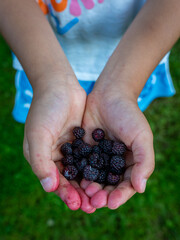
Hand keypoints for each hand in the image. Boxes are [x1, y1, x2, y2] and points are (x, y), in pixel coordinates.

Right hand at [23, 73, 95, 212]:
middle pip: (70, 180)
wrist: (59, 85)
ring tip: (102, 195)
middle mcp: (56, 156)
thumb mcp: (38, 135)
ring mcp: (70, 148)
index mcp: (42, 157)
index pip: (54, 182)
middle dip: (81, 193)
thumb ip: (41, 162)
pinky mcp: (83, 140)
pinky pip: (91, 158)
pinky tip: (107, 176)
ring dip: (91, 183)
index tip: (78, 204)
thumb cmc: (45, 109)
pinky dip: (97, 168)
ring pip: (82, 171)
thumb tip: (49, 188)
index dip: (66, 194)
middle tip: (94, 205)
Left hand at [80, 87, 154, 208]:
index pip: (126, 184)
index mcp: (130, 162)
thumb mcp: (141, 137)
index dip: (119, 195)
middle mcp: (113, 162)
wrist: (110, 95)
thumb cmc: (129, 115)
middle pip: (108, 184)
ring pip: (93, 177)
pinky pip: (80, 165)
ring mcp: (98, 157)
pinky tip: (73, 179)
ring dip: (88, 188)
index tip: (110, 203)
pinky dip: (78, 174)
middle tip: (93, 201)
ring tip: (83, 193)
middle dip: (102, 195)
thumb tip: (140, 188)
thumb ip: (144, 162)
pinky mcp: (84, 149)